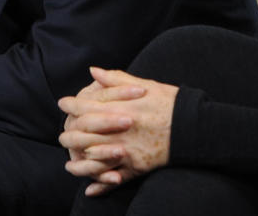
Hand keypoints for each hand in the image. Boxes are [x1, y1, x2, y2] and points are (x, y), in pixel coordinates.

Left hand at [59, 67, 177, 195]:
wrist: (194, 127)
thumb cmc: (170, 102)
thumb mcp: (145, 84)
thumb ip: (116, 79)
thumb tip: (93, 71)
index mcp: (119, 108)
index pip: (85, 106)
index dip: (71, 105)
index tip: (63, 103)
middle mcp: (118, 131)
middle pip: (82, 134)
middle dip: (69, 132)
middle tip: (64, 129)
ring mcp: (126, 150)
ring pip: (92, 158)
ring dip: (78, 157)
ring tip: (72, 154)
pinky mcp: (136, 166)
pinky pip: (112, 177)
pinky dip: (99, 183)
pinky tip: (89, 185)